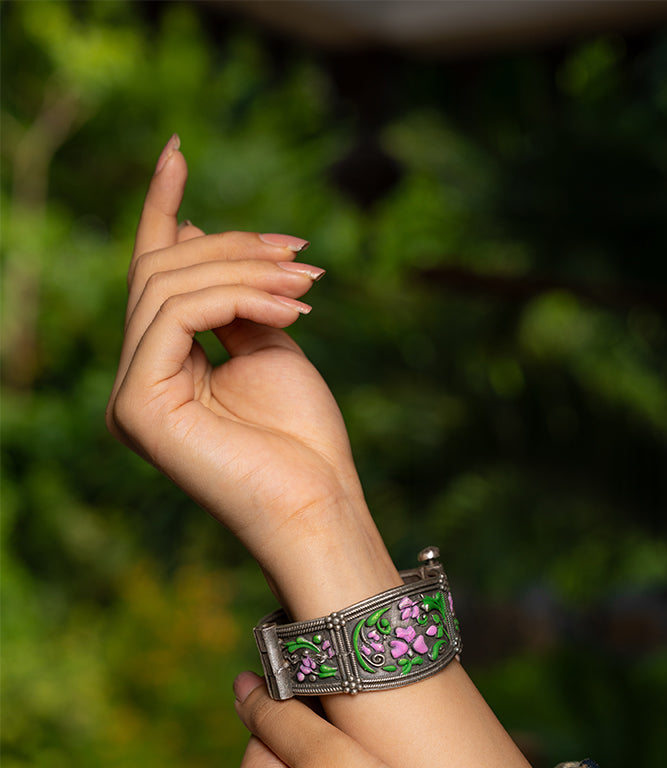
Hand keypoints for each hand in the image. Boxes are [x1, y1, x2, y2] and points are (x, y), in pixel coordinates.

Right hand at [107, 136, 398, 615]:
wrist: (320, 504)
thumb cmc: (303, 440)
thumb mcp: (270, 343)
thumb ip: (233, 296)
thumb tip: (199, 231)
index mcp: (166, 368)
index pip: (153, 277)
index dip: (161, 209)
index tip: (176, 149)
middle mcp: (139, 379)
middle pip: (162, 272)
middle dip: (235, 248)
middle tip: (302, 256)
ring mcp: (131, 395)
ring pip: (168, 285)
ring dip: (245, 270)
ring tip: (306, 281)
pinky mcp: (137, 406)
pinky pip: (175, 314)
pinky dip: (233, 296)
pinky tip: (287, 306)